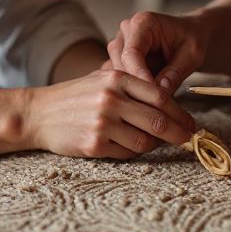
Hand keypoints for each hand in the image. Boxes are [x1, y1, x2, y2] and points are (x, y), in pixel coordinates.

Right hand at [26, 68, 196, 158]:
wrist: (39, 113)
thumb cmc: (76, 96)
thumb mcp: (103, 79)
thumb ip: (134, 87)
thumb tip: (170, 103)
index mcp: (117, 78)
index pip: (160, 96)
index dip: (180, 112)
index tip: (191, 123)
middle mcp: (111, 98)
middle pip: (158, 121)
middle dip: (179, 133)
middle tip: (189, 139)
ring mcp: (102, 122)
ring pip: (145, 141)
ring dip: (154, 144)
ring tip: (152, 141)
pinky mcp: (94, 144)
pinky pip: (127, 153)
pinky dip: (133, 151)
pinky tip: (129, 145)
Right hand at [107, 10, 208, 94]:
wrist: (191, 34)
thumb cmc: (193, 38)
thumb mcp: (192, 54)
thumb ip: (175, 72)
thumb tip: (160, 91)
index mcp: (142, 22)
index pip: (131, 54)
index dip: (140, 77)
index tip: (153, 96)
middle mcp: (126, 31)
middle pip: (121, 65)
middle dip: (138, 87)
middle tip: (158, 106)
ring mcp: (120, 44)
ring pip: (119, 75)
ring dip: (136, 90)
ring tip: (158, 101)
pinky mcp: (119, 58)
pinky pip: (120, 79)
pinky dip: (133, 90)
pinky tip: (149, 98)